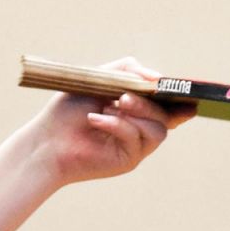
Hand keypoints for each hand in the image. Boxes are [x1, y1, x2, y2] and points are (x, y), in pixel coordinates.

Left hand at [28, 57, 195, 186]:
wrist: (47, 139)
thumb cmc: (69, 109)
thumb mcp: (99, 78)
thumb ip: (127, 70)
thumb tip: (156, 77)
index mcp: (137, 108)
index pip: (167, 103)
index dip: (179, 97)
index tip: (183, 90)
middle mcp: (141, 127)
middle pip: (166, 115)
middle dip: (148, 103)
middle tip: (124, 97)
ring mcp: (136, 146)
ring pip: (158, 129)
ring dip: (137, 114)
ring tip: (111, 106)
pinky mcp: (128, 160)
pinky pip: (136, 139)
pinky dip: (118, 125)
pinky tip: (96, 119)